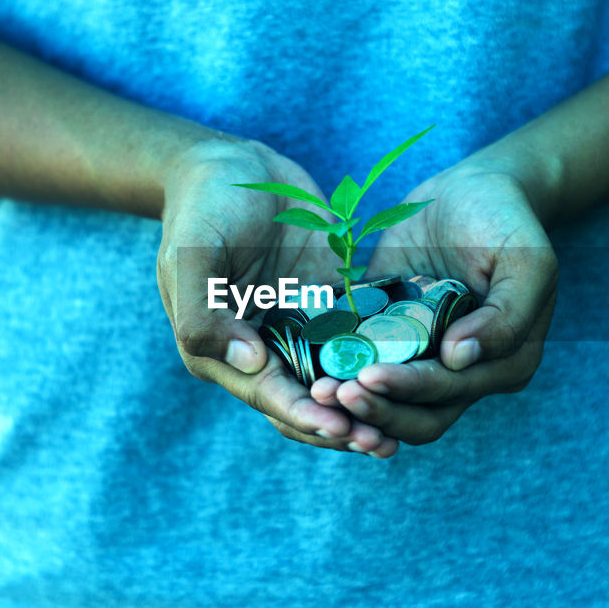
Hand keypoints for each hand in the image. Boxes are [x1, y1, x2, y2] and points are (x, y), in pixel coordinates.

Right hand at [156, 135, 386, 452]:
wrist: (232, 163)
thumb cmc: (204, 206)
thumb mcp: (192, 254)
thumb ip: (205, 313)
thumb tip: (249, 364)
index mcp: (220, 349)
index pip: (268, 395)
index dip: (306, 416)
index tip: (342, 429)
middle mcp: (260, 349)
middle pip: (304, 403)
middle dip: (341, 428)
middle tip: (382, 444)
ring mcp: (296, 330)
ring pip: (335, 383)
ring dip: (364, 409)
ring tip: (401, 432)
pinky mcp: (326, 307)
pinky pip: (357, 343)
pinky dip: (380, 364)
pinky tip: (416, 378)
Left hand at [309, 155, 557, 450]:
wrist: (475, 188)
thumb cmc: (507, 220)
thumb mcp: (528, 260)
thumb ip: (507, 316)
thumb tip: (459, 359)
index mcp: (505, 362)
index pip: (451, 392)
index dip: (410, 390)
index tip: (369, 377)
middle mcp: (466, 372)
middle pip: (418, 415)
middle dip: (375, 409)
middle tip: (331, 393)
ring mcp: (426, 358)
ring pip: (390, 404)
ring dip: (355, 405)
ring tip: (317, 390)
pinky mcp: (392, 337)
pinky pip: (366, 366)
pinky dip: (341, 374)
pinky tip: (309, 368)